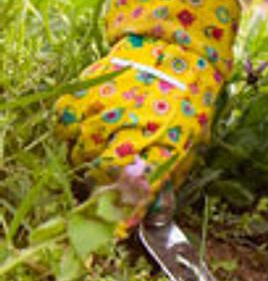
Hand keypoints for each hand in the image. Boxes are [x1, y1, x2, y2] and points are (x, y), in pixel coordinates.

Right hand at [53, 0, 236, 226]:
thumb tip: (154, 215)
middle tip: (113, 178)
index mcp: (162, 145)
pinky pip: (65, 130)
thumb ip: (169, 180)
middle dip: (104, 186)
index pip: (134, 193)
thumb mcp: (190, 145)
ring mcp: (100, 114)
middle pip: (99, 178)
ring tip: (107, 146)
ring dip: (89, 160)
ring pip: (78, 156)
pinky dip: (74, 134)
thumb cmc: (187, 104)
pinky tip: (93, 127)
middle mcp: (129, 130)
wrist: (173, 53)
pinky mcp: (80, 99)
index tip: (116, 227)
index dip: (123, 214)